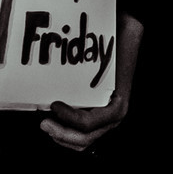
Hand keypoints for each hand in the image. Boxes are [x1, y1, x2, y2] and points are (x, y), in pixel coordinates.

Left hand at [42, 12, 142, 151]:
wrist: (128, 32)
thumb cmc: (119, 39)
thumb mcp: (116, 43)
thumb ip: (104, 45)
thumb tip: (83, 42)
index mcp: (118, 105)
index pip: (90, 123)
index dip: (70, 119)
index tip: (54, 104)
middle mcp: (113, 116)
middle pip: (84, 139)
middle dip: (61, 134)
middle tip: (44, 123)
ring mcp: (105, 119)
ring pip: (81, 141)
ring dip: (62, 136)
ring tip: (47, 125)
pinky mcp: (96, 115)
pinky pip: (81, 134)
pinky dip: (66, 132)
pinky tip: (55, 120)